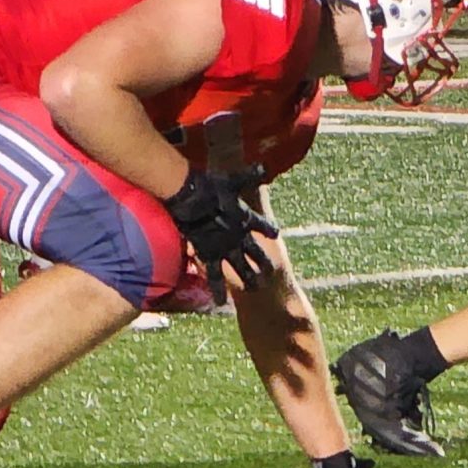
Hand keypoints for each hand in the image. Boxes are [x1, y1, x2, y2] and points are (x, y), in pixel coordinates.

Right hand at [164, 165, 278, 289]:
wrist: (192, 198)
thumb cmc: (211, 186)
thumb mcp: (233, 180)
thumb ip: (250, 175)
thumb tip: (266, 165)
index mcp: (246, 218)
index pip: (263, 226)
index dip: (269, 229)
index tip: (275, 233)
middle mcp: (240, 236)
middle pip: (256, 252)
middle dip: (263, 262)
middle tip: (271, 272)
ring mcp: (226, 248)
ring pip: (242, 268)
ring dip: (249, 278)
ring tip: (256, 288)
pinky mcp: (210, 255)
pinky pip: (215, 276)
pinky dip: (217, 290)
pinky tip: (220, 303)